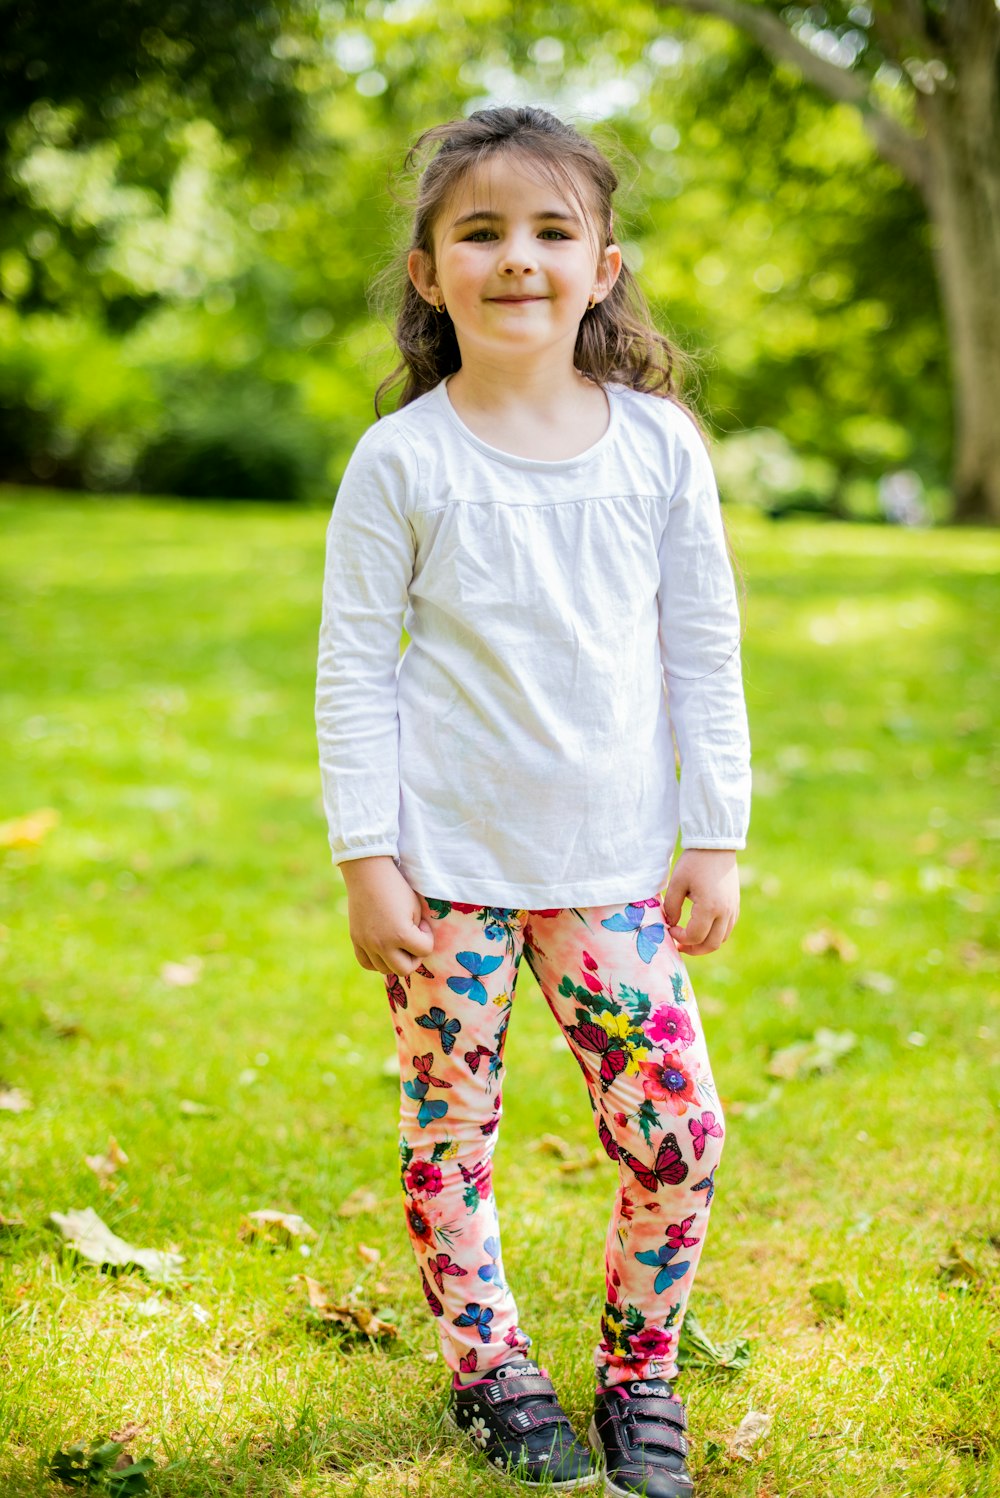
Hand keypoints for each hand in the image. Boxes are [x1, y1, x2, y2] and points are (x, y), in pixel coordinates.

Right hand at [339, 856, 434, 976]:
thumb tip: (416, 948)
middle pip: (404, 970)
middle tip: (413, 940)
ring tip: (397, 942)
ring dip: (396, 960)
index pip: (424, 951)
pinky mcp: (356, 940)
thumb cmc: (397, 887)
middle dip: (414, 956)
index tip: (421, 923)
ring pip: (385, 970)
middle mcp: (382, 944)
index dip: (427, 938)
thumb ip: (418, 931)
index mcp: (401, 934)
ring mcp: (367, 944)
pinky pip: (367, 964)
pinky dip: (377, 961)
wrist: (368, 873)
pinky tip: (383, 948)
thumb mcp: (416, 908)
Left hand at [662, 848, 739, 956]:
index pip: (695, 936)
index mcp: (710, 907)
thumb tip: (671, 924)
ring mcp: (733, 909)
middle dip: (693, 949)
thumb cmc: (694, 862)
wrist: (716, 846)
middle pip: (711, 945)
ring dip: (705, 944)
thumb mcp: (677, 883)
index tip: (669, 928)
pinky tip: (701, 928)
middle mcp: (725, 912)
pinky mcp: (735, 905)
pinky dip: (714, 934)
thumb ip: (672, 907)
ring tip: (689, 940)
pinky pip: (727, 928)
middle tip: (678, 946)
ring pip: (721, 939)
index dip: (680, 938)